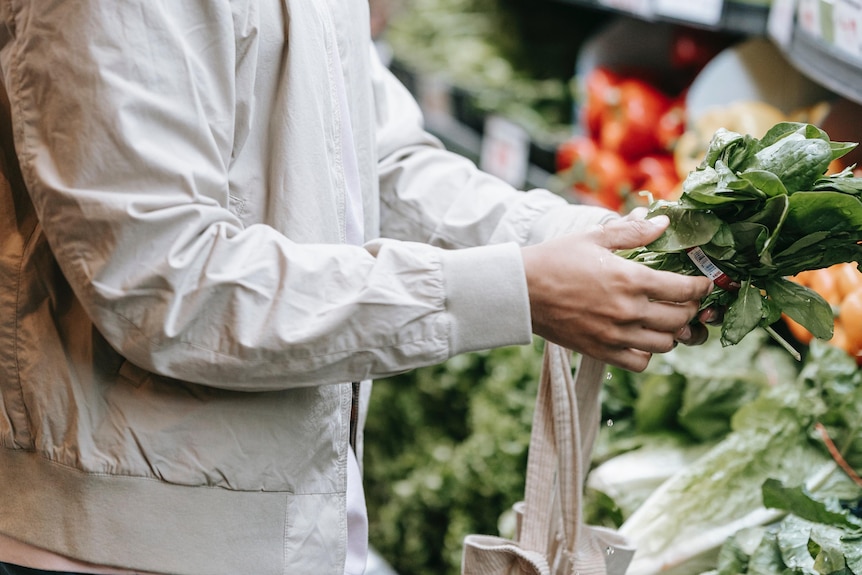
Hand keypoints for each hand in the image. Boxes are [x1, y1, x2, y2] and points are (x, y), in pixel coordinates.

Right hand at [521, 211, 713, 371]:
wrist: (521, 291)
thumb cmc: (555, 259)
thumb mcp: (594, 238)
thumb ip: (632, 232)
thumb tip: (663, 223)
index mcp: (630, 279)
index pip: (684, 289)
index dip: (701, 286)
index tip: (703, 283)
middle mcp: (628, 310)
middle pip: (681, 318)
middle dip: (691, 309)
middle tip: (687, 301)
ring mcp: (615, 335)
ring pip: (666, 344)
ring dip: (673, 332)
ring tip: (667, 320)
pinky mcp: (601, 351)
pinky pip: (640, 362)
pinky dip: (648, 353)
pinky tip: (642, 338)